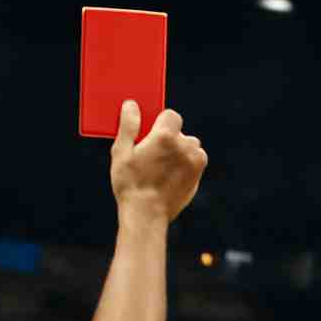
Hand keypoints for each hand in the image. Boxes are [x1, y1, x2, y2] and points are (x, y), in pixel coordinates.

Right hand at [110, 101, 207, 221]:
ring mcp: (195, 162)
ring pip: (190, 146)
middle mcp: (185, 146)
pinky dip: (185, 164)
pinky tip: (170, 176)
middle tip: (152, 156)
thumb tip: (131, 105)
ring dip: (179, 151)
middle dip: (169, 139)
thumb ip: (128, 126)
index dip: (160, 123)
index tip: (151, 135)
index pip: (171, 115)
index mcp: (165, 136)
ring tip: (161, 167)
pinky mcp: (198, 175)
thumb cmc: (130, 184)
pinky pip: (195, 161)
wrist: (146, 215)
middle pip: (180, 132)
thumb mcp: (121, 153)